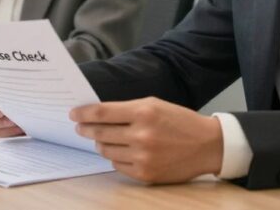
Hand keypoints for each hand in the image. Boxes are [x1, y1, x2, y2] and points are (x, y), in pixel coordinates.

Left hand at [71, 97, 222, 183]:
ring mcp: (143, 157)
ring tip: (102, 139)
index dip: (83, 113)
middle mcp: (142, 135)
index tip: (73, 114)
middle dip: (86, 129)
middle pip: (100, 133)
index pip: (102, 113)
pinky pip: (117, 165)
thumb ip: (127, 109)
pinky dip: (115, 157)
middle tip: (80, 127)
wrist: (206, 145)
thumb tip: (97, 114)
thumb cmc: (179, 121)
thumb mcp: (154, 105)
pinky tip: (121, 151)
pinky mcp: (146, 174)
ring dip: (100, 144)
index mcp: (144, 112)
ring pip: (106, 150)